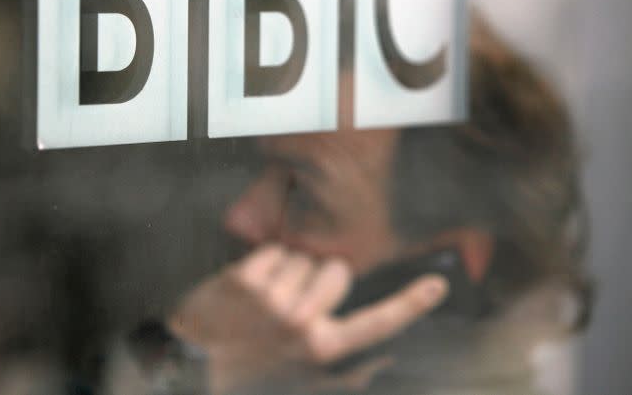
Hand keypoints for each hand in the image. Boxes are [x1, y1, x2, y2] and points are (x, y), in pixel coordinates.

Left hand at [168, 245, 448, 393]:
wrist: (194, 364)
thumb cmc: (253, 374)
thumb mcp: (302, 382)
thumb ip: (346, 374)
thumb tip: (384, 363)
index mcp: (321, 348)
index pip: (377, 323)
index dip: (410, 304)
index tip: (436, 285)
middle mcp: (301, 321)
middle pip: (337, 269)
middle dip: (322, 275)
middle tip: (295, 299)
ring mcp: (272, 298)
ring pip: (302, 256)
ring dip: (288, 271)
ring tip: (266, 299)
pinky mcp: (245, 279)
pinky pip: (273, 250)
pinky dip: (264, 262)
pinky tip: (250, 287)